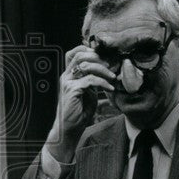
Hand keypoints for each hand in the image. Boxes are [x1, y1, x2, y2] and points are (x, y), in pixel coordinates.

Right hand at [45, 44, 116, 161]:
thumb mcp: (89, 92)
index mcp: (69, 74)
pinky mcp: (72, 90)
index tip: (103, 56)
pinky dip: (103, 82)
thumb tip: (108, 70)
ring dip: (103, 70)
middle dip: (98, 57)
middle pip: (80, 55)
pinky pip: (90, 80)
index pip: (74, 53)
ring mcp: (68, 82)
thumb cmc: (80, 111)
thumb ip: (93, 80)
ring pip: (86, 65)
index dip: (88, 50)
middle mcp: (66, 76)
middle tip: (110, 65)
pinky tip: (110, 88)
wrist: (70, 128)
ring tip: (113, 77)